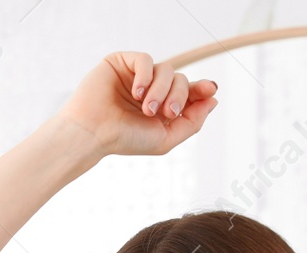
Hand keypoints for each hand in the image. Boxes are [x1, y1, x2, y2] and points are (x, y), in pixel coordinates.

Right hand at [56, 51, 217, 158]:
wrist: (93, 134)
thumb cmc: (124, 139)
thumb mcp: (165, 138)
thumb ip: (193, 122)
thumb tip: (213, 100)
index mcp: (161, 106)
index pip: (189, 91)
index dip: (202, 88)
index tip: (210, 89)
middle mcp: (150, 89)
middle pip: (181, 79)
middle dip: (178, 95)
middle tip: (166, 112)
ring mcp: (136, 75)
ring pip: (166, 69)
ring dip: (161, 90)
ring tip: (146, 108)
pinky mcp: (121, 62)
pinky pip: (145, 60)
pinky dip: (145, 75)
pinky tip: (137, 93)